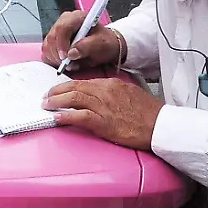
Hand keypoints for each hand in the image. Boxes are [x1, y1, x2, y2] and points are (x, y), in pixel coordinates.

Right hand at [40, 10, 124, 70]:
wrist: (103, 46)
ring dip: (57, 59)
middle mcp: (65, 21)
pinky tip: (65, 62)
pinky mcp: (53, 40)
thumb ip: (87, 46)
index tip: (66, 57)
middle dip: (59, 54)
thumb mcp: (101, 44)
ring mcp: (57, 30)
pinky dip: (54, 59)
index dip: (62, 43)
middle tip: (70, 64)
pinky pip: (46, 51)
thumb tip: (72, 53)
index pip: (62, 28)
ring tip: (71, 63)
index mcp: (77, 17)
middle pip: (52, 37)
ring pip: (47, 45)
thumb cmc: (104, 42)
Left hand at [43, 77, 162, 149]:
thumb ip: (113, 93)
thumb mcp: (130, 94)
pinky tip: (56, 118)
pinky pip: (80, 116)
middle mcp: (105, 92)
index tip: (58, 90)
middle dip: (57, 92)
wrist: (161, 125)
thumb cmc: (149, 112)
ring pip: (74, 99)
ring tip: (46, 105)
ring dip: (56, 102)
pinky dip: (66, 116)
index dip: (67, 86)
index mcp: (111, 84)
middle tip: (46, 97)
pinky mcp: (104, 122)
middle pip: (75, 88)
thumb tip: (99, 96)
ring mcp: (104, 106)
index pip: (83, 82)